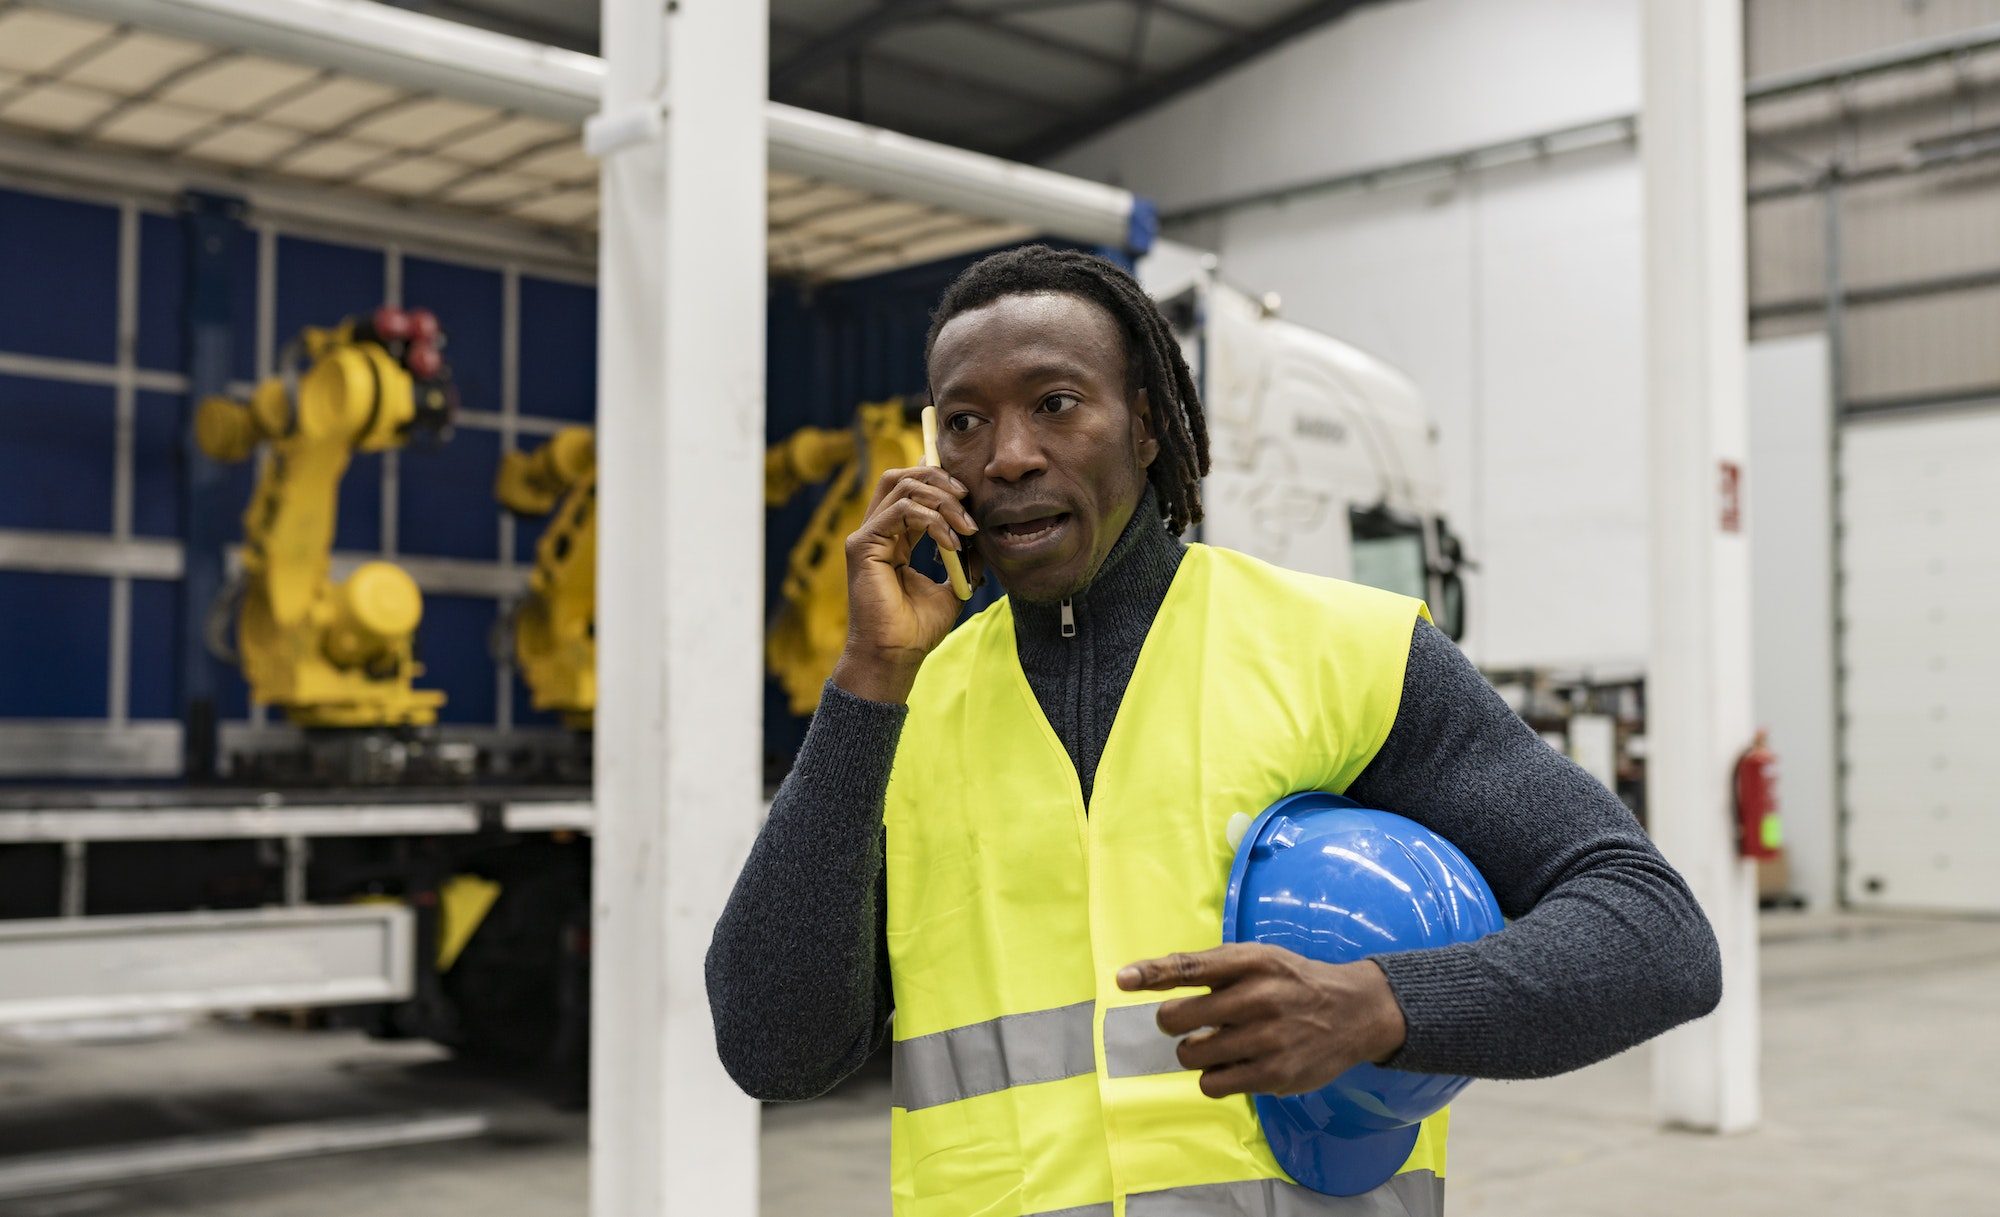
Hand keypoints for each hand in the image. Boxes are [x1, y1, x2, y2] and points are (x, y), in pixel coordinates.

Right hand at [832, 466, 981, 703]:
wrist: (897, 655)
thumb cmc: (918, 628)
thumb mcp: (953, 585)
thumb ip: (964, 558)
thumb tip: (981, 538)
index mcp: (895, 537)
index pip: (912, 488)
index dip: (940, 480)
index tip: (970, 495)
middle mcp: (878, 531)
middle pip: (902, 476)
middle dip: (939, 478)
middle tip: (968, 499)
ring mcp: (867, 536)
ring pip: (902, 486)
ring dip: (942, 500)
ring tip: (966, 526)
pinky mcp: (862, 545)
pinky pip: (900, 511)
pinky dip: (931, 520)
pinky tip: (950, 543)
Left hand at [1116, 943, 1406, 1098]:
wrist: (1354, 1012)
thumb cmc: (1292, 983)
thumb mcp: (1258, 959)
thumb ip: (1208, 968)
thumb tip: (1144, 978)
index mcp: (1251, 963)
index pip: (1190, 967)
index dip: (1151, 973)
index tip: (1122, 980)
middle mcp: (1258, 998)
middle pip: (1178, 1018)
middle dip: (1172, 1022)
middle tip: (1187, 1023)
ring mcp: (1267, 1039)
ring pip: (1191, 1054)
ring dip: (1193, 1051)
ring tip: (1217, 1043)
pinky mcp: (1274, 1075)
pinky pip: (1212, 1084)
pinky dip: (1213, 1077)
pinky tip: (1232, 1064)